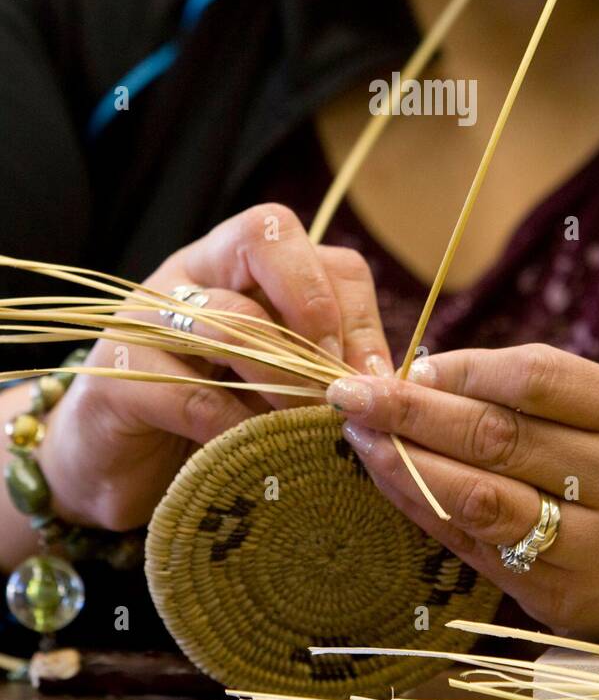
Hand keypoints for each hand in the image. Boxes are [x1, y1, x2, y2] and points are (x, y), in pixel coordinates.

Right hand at [39, 204, 391, 531]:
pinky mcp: (119, 380)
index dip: (350, 302)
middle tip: (340, 379)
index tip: (373, 372)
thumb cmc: (206, 411)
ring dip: (285, 375)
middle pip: (265, 238)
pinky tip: (259, 453)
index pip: (307, 242)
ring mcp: (147, 319)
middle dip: (317, 305)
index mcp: (234, 262)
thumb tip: (387, 384)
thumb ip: (318, 362)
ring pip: (230, 318)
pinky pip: (193, 397)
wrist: (111, 461)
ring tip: (312, 423)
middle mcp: (191, 271)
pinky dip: (238, 429)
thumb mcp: (269, 375)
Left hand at [325, 343, 598, 643]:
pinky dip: (423, 507)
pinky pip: (475, 545)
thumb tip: (429, 371)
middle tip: (353, 392)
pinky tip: (388, 478)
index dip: (466, 369)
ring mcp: (592, 546)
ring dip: (408, 463)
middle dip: (415, 412)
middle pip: (501, 438)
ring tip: (359, 434)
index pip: (538, 378)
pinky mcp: (556, 596)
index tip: (413, 365)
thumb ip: (538, 387)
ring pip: (482, 499)